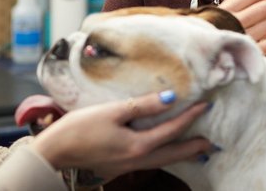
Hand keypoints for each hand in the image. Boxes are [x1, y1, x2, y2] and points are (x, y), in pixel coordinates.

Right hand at [29, 92, 210, 181]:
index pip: (173, 129)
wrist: (52, 156)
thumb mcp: (112, 112)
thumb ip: (143, 106)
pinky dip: (163, 156)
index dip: (191, 116)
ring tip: (195, 151)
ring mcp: (127, 166)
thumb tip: (171, 99)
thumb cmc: (79, 130)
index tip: (207, 105)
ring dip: (181, 154)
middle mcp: (137, 160)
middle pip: (173, 153)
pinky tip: (162, 152)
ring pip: (162, 160)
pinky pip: (149, 162)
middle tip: (212, 143)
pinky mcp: (118, 167)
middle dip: (194, 148)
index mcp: (138, 146)